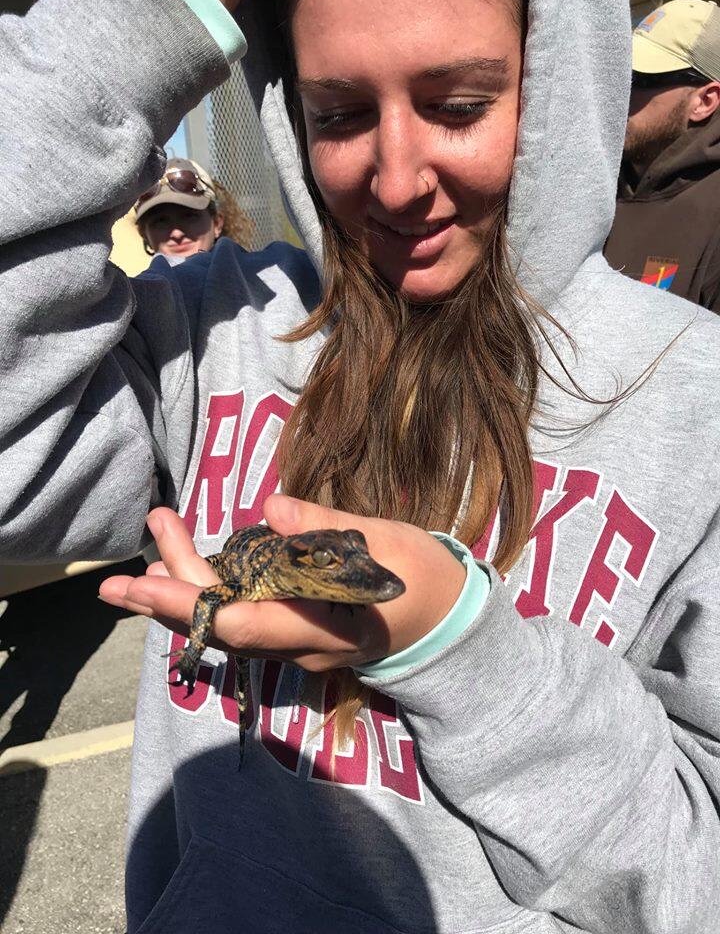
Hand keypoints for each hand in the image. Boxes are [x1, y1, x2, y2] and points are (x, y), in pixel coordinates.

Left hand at [99, 495, 465, 671]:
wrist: (449, 618)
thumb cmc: (425, 577)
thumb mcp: (386, 544)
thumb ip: (327, 529)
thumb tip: (271, 510)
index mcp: (329, 627)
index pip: (246, 623)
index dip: (192, 604)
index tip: (144, 584)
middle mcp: (303, 646)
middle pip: (224, 628)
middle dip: (168, 601)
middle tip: (114, 581)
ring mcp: (297, 644)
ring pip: (228, 626)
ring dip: (183, 594)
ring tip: (143, 557)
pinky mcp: (295, 632)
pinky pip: (243, 620)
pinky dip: (210, 596)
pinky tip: (184, 570)